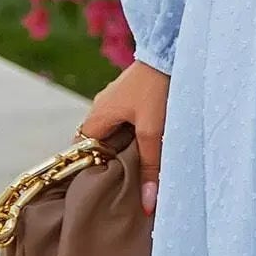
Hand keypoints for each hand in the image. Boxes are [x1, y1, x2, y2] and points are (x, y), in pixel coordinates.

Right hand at [76, 60, 169, 214]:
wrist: (172, 49)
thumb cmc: (158, 88)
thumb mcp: (153, 131)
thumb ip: (150, 167)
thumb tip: (147, 205)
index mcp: (97, 115)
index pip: (82, 150)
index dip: (92, 169)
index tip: (105, 187)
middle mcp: (102, 105)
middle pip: (98, 142)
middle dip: (110, 161)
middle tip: (124, 183)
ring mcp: (117, 98)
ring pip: (114, 131)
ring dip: (124, 147)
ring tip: (139, 168)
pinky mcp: (133, 93)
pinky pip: (126, 120)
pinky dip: (133, 134)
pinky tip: (148, 144)